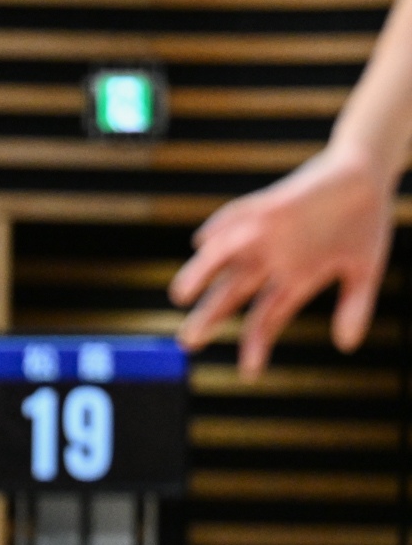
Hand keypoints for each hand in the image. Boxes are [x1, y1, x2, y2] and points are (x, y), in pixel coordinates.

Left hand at [169, 142, 397, 377]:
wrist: (363, 171)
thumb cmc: (363, 222)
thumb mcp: (364, 269)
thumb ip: (355, 307)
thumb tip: (346, 345)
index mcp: (294, 277)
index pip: (268, 318)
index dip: (257, 344)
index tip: (250, 373)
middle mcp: (273, 257)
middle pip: (233, 292)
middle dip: (210, 317)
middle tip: (187, 342)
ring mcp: (268, 230)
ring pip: (225, 256)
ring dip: (202, 272)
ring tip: (180, 295)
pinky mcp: (272, 203)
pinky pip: (241, 215)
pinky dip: (223, 226)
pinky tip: (204, 241)